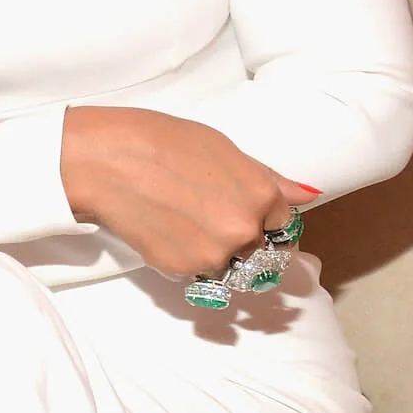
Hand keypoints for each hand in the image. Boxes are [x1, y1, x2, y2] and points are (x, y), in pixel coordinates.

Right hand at [60, 105, 312, 276]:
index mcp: (260, 195)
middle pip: (260, 252)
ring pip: (229, 266)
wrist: (104, 159)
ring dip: (214, 252)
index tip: (240, 208)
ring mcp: (214, 255)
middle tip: (205, 214)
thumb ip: (267, 176)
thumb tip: (308, 195)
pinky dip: (186, 257)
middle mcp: (245, 231)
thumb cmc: (158, 139)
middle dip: (241, 239)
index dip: (262, 216)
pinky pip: (197, 273)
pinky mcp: (182, 271)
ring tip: (181, 221)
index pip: (283, 225)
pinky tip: (164, 229)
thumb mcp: (220, 145)